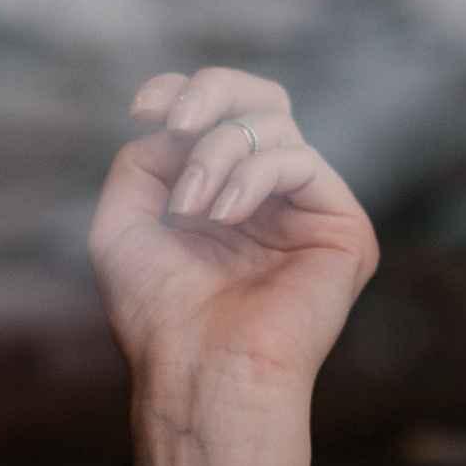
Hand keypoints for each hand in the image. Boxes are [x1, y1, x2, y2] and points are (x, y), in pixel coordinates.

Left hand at [93, 65, 376, 465]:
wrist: (198, 372)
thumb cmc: (158, 316)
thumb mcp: (122, 224)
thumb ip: (143, 160)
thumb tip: (179, 123)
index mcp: (223, 198)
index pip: (219, 117)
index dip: (184, 93)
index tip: (144, 107)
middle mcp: (270, 200)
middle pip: (261, 101)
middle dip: (211, 93)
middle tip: (178, 122)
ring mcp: (308, 212)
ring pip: (275, 126)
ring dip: (218, 154)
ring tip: (191, 206)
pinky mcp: (343, 227)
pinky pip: (301, 160)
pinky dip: (252, 175)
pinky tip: (223, 215)